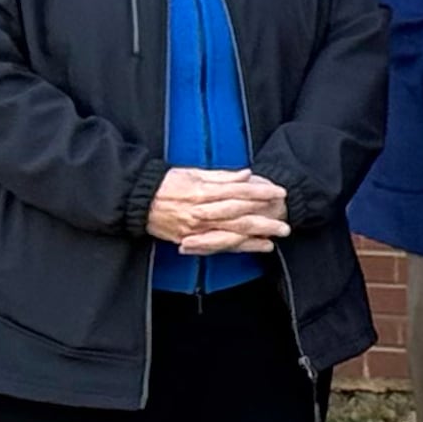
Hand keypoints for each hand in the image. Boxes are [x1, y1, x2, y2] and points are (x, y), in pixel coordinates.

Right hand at [147, 166, 287, 254]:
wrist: (137, 200)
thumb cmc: (166, 183)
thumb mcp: (192, 173)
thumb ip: (221, 176)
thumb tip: (246, 175)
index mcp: (203, 191)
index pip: (239, 191)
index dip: (261, 192)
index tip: (279, 192)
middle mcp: (202, 211)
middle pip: (239, 216)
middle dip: (264, 220)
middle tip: (285, 223)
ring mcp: (196, 228)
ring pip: (231, 234)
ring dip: (255, 237)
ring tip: (274, 239)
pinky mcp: (190, 239)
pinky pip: (217, 246)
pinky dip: (238, 247)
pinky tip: (254, 247)